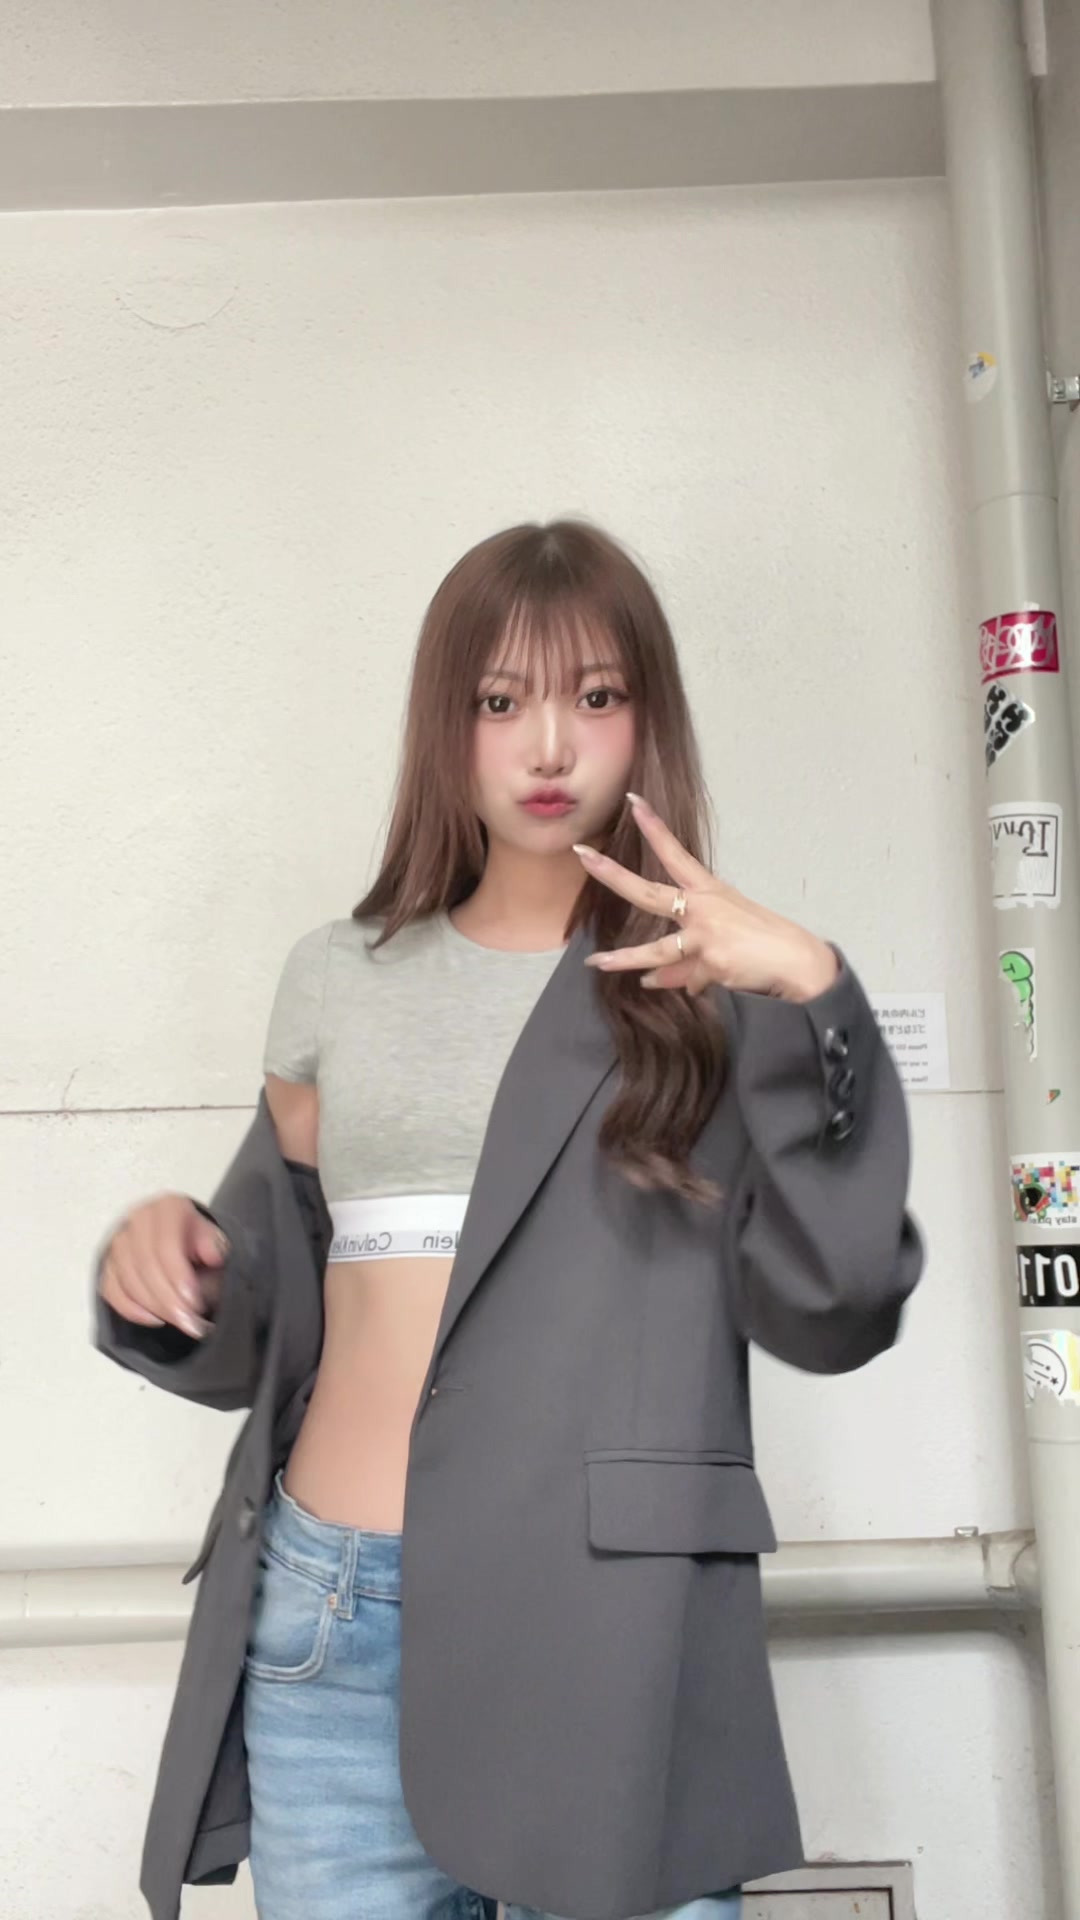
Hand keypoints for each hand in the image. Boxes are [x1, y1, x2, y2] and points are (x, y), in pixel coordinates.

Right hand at [98, 1194, 230, 1339]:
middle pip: (144, 1263)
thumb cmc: (206, 1249)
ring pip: (126, 1278)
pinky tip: (155, 1319)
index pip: (165, 1243)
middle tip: (189, 1323)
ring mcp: (119, 1241)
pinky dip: (131, 1309)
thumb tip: (212, 1254)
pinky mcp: (108, 1264)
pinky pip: (110, 1290)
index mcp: (169, 1207)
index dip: (178, 1276)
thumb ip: (216, 1250)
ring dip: (153, 1307)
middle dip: (167, 1299)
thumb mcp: (220, 1246)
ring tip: (179, 1322)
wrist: (190, 1252)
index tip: (195, 1303)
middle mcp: (139, 1218)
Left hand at [576, 792, 839, 1002]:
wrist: (797, 962)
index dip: (654, 829)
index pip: (675, 854)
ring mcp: (705, 935)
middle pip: (648, 891)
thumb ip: (687, 958)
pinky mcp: (711, 963)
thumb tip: (654, 979)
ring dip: (625, 958)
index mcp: (710, 891)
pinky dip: (684, 984)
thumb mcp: (725, 937)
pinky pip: (686, 978)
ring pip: (656, 950)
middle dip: (612, 875)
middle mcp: (703, 908)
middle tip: (582, 854)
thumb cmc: (766, 942)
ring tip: (596, 962)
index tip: (633, 802)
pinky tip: (682, 987)